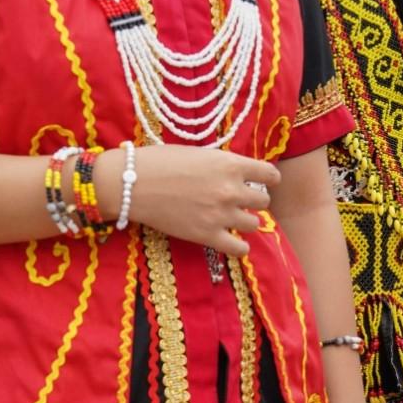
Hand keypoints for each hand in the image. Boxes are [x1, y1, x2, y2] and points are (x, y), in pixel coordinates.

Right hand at [96, 143, 279, 257]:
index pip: (269, 174)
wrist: (132, 184)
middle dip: (253, 200)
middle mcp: (231, 190)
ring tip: (231, 218)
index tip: (262, 182)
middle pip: (263, 201)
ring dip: (245, 221)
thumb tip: (235, 175)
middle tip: (239, 201)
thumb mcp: (199, 153)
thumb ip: (222, 165)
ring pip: (254, 224)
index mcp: (230, 164)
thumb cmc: (160, 161)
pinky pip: (239, 248)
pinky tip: (233, 241)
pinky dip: (239, 246)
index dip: (268, 178)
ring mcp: (222, 215)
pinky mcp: (208, 236)